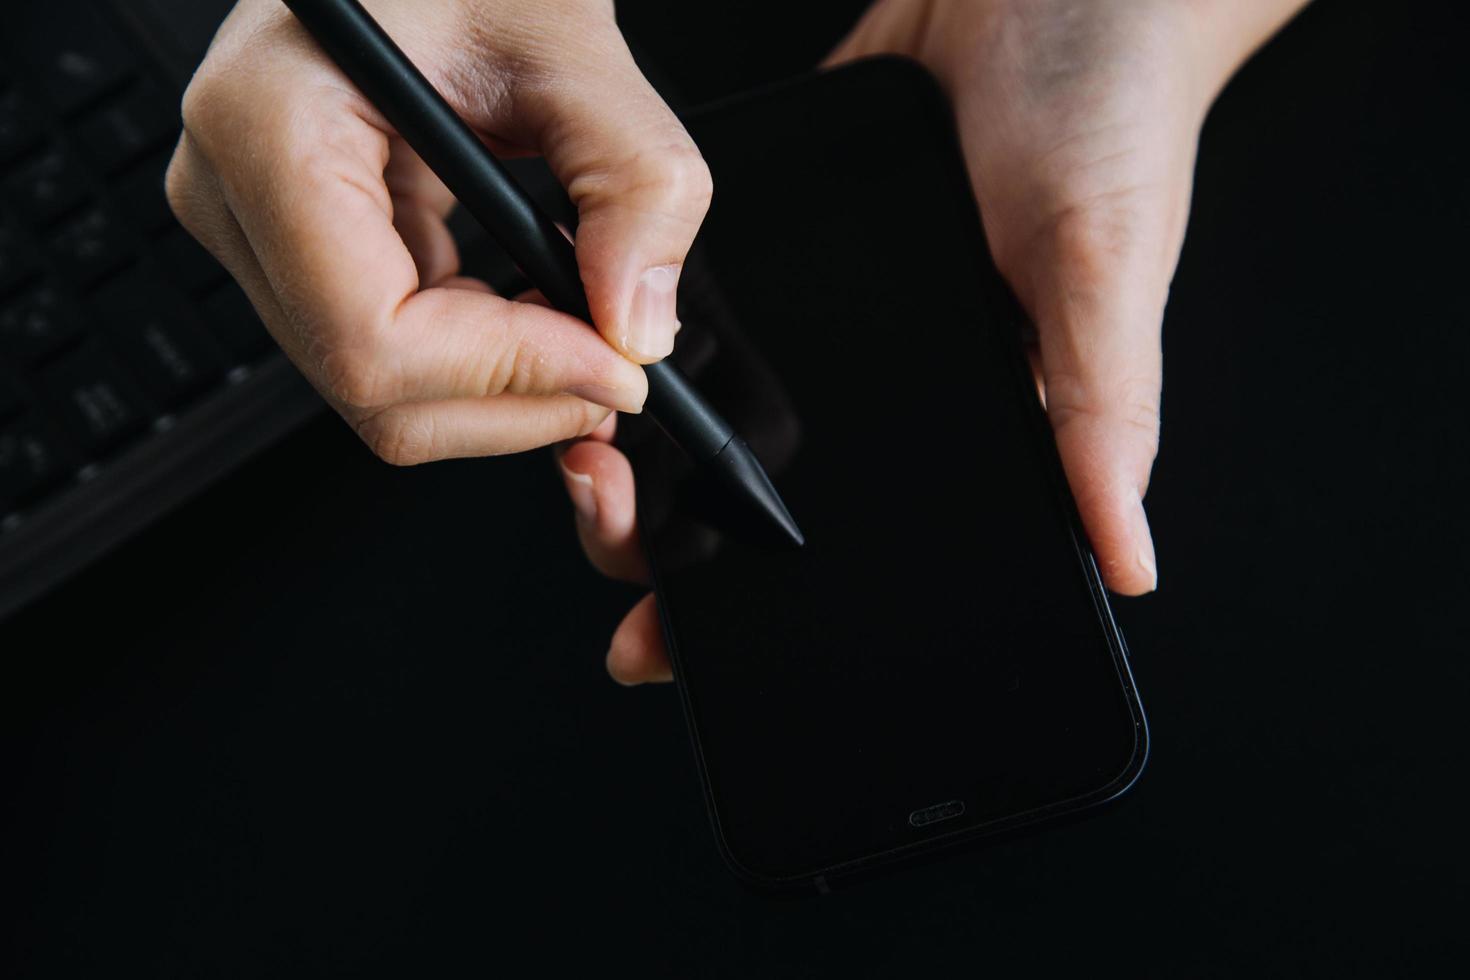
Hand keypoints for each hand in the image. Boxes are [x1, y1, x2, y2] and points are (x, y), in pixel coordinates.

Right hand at [167, 0, 710, 462]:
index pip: (371, 337)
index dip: (508, 375)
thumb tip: (638, 327)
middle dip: (515, 399)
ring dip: (505, 388)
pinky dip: (484, 358)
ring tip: (590, 333)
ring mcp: (253, 228)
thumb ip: (635, 183)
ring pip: (381, 393)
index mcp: (268, 124)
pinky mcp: (295, 248)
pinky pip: (390, 353)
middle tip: (620, 368)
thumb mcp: (571, 43)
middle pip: (372, 388)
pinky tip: (541, 314)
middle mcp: (232, 189)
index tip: (612, 366)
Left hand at [560, 0, 1307, 684]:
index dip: (760, 604)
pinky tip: (603, 324)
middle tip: (606, 514)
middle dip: (672, 521)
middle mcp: (887, 383)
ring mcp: (830, 314)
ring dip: (646, 425)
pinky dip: (651, 319)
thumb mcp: (1105, 269)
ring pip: (717, 399)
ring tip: (586, 435)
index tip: (663, 637)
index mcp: (969, 418)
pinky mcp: (790, 236)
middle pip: (761, 484)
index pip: (854, 547)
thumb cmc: (1116, 114)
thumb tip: (1129, 561)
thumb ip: (1100, 414)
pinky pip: (704, 294)